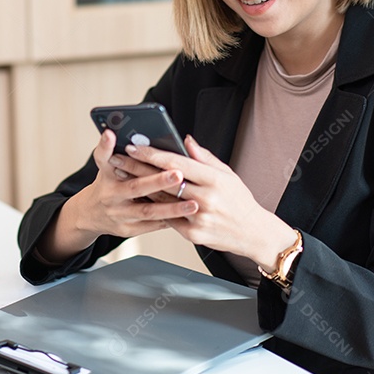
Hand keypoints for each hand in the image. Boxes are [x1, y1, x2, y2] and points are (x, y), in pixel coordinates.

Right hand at [37, 129, 198, 261]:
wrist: (91, 215)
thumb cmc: (107, 184)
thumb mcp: (106, 165)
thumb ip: (112, 150)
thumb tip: (115, 131)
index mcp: (106, 175)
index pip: (104, 158)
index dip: (106, 146)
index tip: (112, 133)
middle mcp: (111, 195)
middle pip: (134, 187)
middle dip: (157, 181)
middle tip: (177, 174)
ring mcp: (119, 215)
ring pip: (147, 211)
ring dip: (171, 208)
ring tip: (193, 205)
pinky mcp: (128, 230)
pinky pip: (152, 225)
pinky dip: (170, 221)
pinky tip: (186, 218)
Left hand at [123, 135, 297, 269]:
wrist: (253, 233)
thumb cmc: (239, 200)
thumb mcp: (227, 174)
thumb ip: (204, 157)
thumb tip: (186, 139)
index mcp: (215, 180)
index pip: (177, 163)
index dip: (153, 154)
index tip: (135, 146)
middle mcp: (206, 198)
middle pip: (165, 181)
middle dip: (138, 168)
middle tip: (119, 158)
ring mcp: (199, 218)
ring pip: (163, 200)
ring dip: (141, 187)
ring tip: (123, 175)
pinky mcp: (194, 234)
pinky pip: (169, 218)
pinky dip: (155, 207)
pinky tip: (139, 197)